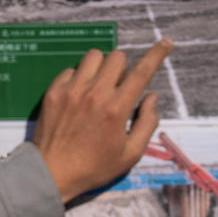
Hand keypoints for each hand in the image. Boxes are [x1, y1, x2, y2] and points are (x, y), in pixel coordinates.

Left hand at [30, 39, 171, 203]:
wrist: (51, 174)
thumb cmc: (94, 168)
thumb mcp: (130, 154)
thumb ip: (147, 123)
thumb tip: (151, 97)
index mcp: (117, 108)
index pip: (142, 72)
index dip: (157, 54)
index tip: (165, 43)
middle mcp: (95, 93)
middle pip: (117, 57)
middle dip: (123, 68)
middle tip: (119, 87)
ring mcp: (72, 90)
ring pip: (93, 56)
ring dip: (101, 67)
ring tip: (98, 87)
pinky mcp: (54, 92)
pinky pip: (71, 69)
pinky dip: (79, 77)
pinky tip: (78, 96)